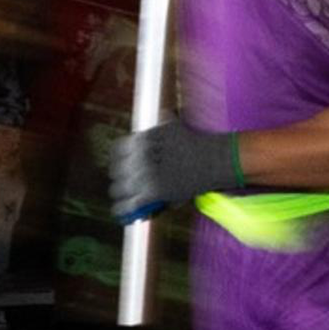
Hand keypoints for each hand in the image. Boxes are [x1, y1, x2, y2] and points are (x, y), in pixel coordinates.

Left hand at [107, 120, 242, 221]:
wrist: (212, 160)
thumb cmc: (194, 144)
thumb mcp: (174, 127)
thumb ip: (162, 123)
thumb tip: (160, 116)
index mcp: (142, 140)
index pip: (117, 150)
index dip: (118, 160)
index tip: (120, 166)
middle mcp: (140, 156)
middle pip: (115, 171)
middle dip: (119, 177)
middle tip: (122, 185)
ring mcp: (145, 175)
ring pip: (118, 189)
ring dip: (120, 194)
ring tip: (122, 199)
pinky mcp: (152, 193)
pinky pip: (129, 204)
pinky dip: (124, 210)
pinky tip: (122, 213)